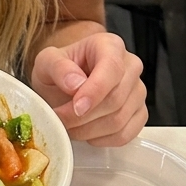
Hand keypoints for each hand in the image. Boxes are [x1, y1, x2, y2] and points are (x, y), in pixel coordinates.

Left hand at [31, 32, 146, 145]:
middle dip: (84, 116)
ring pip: (120, 120)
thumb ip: (58, 67)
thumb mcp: (47, 61)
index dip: (95, 91)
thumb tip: (75, 83)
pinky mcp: (139, 113)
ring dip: (90, 130)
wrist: (65, 83)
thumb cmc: (60, 69)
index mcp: (110, 45)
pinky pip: (126, 134)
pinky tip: (86, 132)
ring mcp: (138, 91)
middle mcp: (130, 65)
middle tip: (61, 119)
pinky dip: (102, 139)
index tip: (76, 107)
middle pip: (116, 98)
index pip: (112, 68)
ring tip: (69, 126)